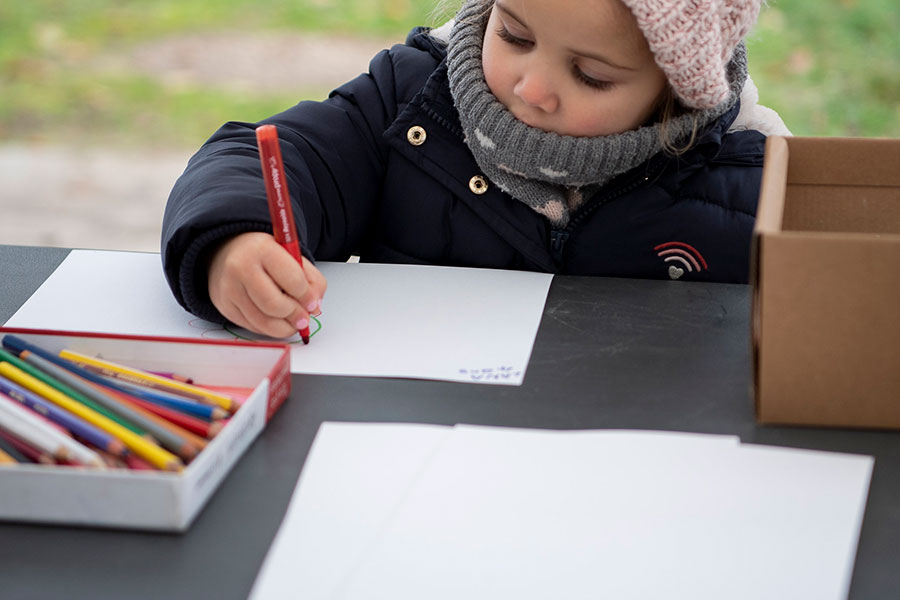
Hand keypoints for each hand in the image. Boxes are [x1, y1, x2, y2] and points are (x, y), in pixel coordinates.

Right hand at [208, 232, 326, 338]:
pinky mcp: (224, 305)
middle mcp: (241, 268)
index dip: (307, 297)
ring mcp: (229, 288)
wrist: (228, 251)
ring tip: (293, 323)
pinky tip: (275, 320)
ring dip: (284, 328)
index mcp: (263, 250)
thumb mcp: (291, 256)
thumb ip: (311, 279)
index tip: (312, 303)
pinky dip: (269, 328)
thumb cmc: (263, 254)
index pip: (292, 280)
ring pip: (263, 322)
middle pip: (275, 305)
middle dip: (295, 316)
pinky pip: (252, 326)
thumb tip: (314, 307)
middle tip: (304, 318)